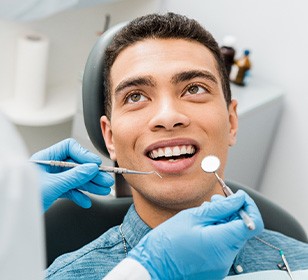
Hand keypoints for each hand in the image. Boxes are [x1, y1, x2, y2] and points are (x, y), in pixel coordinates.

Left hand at [30, 138, 113, 211]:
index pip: (69, 148)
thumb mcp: (53, 185)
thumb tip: (91, 168)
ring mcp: (52, 179)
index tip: (95, 164)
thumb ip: (74, 176)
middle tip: (105, 180)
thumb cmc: (25, 197)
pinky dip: (79, 196)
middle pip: (76, 165)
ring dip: (90, 185)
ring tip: (102, 190)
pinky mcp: (54, 190)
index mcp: (46, 158)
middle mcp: (50, 167)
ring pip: (75, 178)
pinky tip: (86, 201)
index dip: (84, 155)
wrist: (16, 217)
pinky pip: (70, 190)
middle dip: (91, 174)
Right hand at [128, 190, 263, 279]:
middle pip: (242, 229)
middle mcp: (226, 258)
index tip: (238, 196)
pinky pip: (223, 247)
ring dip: (223, 222)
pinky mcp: (215, 269)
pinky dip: (217, 234)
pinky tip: (202, 227)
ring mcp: (221, 266)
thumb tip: (239, 199)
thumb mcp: (192, 217)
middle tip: (215, 201)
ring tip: (204, 213)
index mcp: (221, 243)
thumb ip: (220, 208)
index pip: (253, 224)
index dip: (249, 206)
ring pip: (232, 237)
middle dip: (232, 211)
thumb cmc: (167, 242)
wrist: (152, 267)